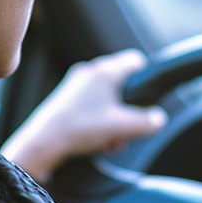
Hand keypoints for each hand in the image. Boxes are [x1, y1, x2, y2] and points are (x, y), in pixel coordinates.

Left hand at [1, 49, 166, 182]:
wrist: (43, 142)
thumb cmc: (81, 128)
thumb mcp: (122, 127)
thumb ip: (147, 122)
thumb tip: (158, 118)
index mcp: (105, 71)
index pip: (134, 60)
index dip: (146, 77)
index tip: (149, 96)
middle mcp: (90, 72)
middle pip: (121, 84)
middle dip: (128, 110)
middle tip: (128, 130)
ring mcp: (76, 84)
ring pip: (106, 98)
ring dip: (114, 120)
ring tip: (111, 142)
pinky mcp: (66, 99)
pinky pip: (91, 105)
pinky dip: (99, 121)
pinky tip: (98, 142)